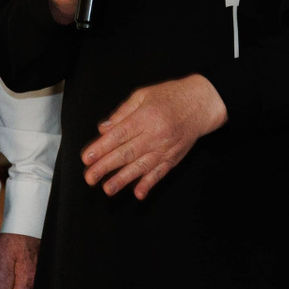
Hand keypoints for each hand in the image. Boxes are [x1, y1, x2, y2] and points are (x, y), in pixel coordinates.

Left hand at [82, 75, 225, 198]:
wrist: (201, 104)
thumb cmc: (170, 97)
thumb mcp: (143, 95)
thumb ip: (122, 112)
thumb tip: (103, 129)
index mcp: (145, 117)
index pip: (119, 135)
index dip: (102, 147)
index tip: (87, 158)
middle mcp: (155, 134)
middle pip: (126, 153)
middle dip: (106, 167)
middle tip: (90, 177)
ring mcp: (165, 148)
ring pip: (141, 166)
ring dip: (123, 179)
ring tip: (108, 189)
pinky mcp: (173, 158)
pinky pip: (160, 173)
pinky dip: (150, 184)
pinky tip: (139, 194)